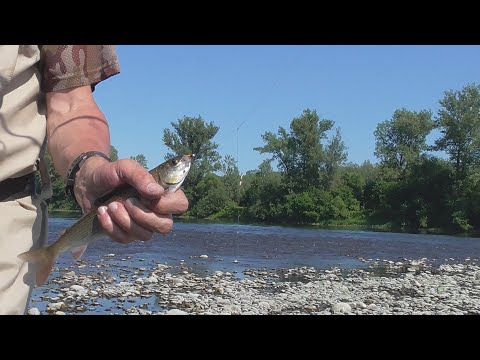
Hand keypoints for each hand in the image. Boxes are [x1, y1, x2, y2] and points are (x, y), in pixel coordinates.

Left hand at [74, 157, 188, 242]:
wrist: (89, 184)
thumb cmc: (111, 173)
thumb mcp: (125, 168)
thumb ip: (141, 176)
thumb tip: (156, 193)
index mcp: (163, 194)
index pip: (181, 205)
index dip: (165, 205)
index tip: (144, 196)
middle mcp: (158, 212)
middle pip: (165, 226)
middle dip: (143, 216)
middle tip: (126, 201)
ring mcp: (143, 226)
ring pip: (145, 235)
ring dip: (124, 220)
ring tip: (110, 205)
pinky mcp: (127, 235)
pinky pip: (125, 239)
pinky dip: (111, 226)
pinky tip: (102, 212)